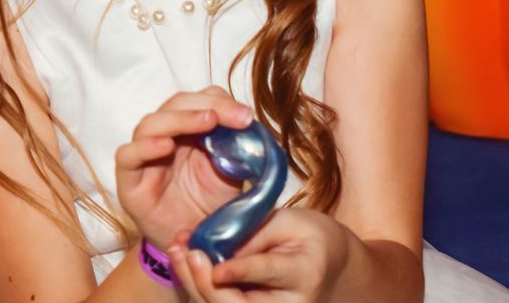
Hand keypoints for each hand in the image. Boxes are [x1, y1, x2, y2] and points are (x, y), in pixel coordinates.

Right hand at [115, 86, 255, 249]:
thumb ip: (239, 148)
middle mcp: (166, 137)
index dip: (222, 102)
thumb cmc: (212, 209)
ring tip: (207, 122)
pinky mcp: (129, 181)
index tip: (246, 117)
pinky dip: (145, 147)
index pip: (201, 100)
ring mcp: (145, 157)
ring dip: (180, 118)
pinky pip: (127, 156)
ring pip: (151, 123)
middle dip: (207, 105)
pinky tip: (166, 147)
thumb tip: (252, 125)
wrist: (197, 249)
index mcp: (191, 131)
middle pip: (177, 104)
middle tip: (235, 117)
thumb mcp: (233, 174)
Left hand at [165, 207, 350, 301]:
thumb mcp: (290, 221)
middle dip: (207, 283)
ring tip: (177, 250)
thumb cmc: (311, 238)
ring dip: (195, 284)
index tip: (219, 269)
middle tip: (187, 251)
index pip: (269, 273)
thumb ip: (254, 231)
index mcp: (304, 272)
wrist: (331, 268)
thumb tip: (213, 245)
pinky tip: (186, 261)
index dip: (242, 272)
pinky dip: (198, 287)